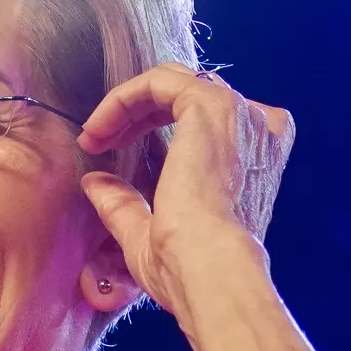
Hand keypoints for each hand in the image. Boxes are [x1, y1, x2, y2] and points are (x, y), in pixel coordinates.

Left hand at [76, 64, 294, 311]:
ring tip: (94, 136)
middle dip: (137, 113)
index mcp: (256, 159)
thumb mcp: (148, 233)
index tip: (111, 152)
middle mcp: (257, 130)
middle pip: (189, 94)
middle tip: (97, 141)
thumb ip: (125, 204)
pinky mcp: (211, 105)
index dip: (152, 126)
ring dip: (127, 105)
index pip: (206, 119)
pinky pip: (159, 81)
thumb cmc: (188, 266)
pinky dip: (122, 98)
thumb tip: (95, 184)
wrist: (209, 268)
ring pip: (173, 82)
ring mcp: (238, 115)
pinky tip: (98, 129)